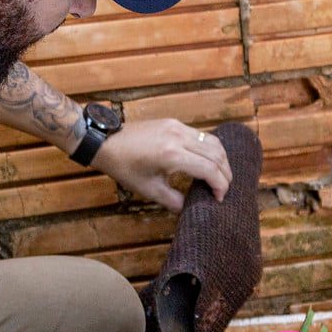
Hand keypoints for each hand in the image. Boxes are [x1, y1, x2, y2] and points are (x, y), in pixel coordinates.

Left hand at [91, 118, 232, 210]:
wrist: (106, 141)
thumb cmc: (124, 167)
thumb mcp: (148, 189)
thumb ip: (173, 200)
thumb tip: (190, 209)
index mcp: (172, 155)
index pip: (209, 169)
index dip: (220, 185)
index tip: (219, 198)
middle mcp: (179, 137)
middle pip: (216, 153)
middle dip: (225, 173)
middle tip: (224, 189)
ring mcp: (178, 126)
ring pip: (212, 141)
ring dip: (221, 159)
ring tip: (220, 175)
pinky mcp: (174, 122)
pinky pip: (201, 135)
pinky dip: (210, 149)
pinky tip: (208, 161)